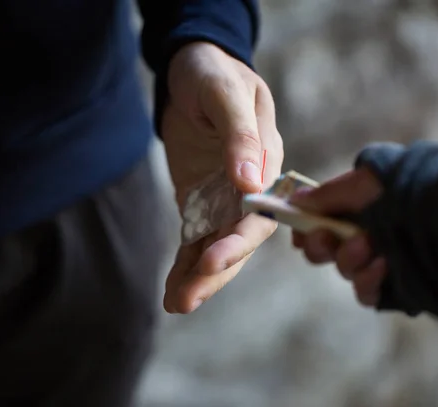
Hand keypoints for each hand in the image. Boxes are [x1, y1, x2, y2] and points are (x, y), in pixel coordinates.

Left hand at [161, 42, 282, 313]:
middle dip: (216, 272)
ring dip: (199, 278)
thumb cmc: (213, 73)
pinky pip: (195, 240)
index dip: (239, 241)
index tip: (212, 261)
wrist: (190, 70)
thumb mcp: (225, 93)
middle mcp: (249, 190)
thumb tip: (252, 183)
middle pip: (239, 240)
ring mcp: (224, 199)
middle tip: (187, 299)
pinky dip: (184, 266)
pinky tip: (172, 291)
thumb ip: (241, 136)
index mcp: (266, 164)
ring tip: (177, 304)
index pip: (260, 213)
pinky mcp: (200, 203)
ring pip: (216, 247)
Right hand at [290, 167, 386, 306]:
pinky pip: (367, 293)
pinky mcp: (395, 288)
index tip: (298, 229)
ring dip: (348, 258)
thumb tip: (296, 199)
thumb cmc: (411, 190)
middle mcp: (367, 233)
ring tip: (367, 245)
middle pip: (325, 249)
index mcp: (359, 207)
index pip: (319, 221)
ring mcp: (381, 261)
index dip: (304, 227)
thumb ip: (328, 195)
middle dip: (319, 244)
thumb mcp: (366, 183)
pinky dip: (368, 281)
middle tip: (326, 237)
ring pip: (345, 270)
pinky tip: (383, 266)